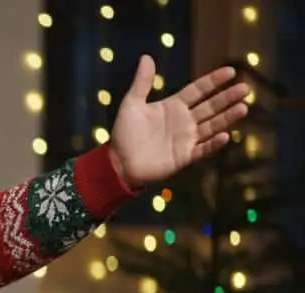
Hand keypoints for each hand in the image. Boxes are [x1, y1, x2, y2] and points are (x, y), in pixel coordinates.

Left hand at [108, 55, 250, 187]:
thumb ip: (142, 82)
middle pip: (210, 106)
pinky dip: (213, 143)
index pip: (198, 90)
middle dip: (227, 97)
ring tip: (243, 107)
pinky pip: (203, 149)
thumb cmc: (124, 134)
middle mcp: (184, 121)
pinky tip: (225, 135)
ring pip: (212, 125)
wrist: (118, 163)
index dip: (213, 81)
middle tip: (245, 88)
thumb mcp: (131, 104)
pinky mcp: (184, 156)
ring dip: (227, 118)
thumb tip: (146, 57)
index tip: (231, 71)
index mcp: (173, 106)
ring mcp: (186, 139)